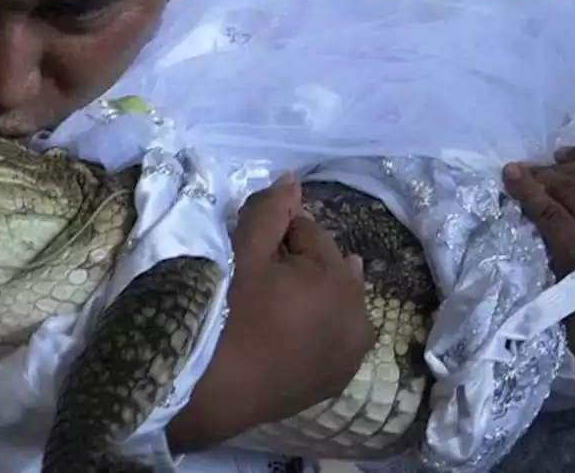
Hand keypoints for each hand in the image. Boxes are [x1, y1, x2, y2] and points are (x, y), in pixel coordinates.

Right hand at [166, 175, 372, 451]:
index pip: (308, 232)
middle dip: (297, 266)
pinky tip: (284, 336)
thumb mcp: (244, 253)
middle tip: (257, 286)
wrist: (213, 392)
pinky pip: (330, 336)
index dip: (274, 238)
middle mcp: (361, 315)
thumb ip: (271, 211)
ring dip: (309, 297)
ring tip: (271, 309)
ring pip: (331, 302)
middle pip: (326, 267)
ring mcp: (352, 353)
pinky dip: (314, 329)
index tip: (249, 257)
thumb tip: (293, 181)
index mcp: (341, 278)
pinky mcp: (338, 380)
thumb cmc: (229, 315)